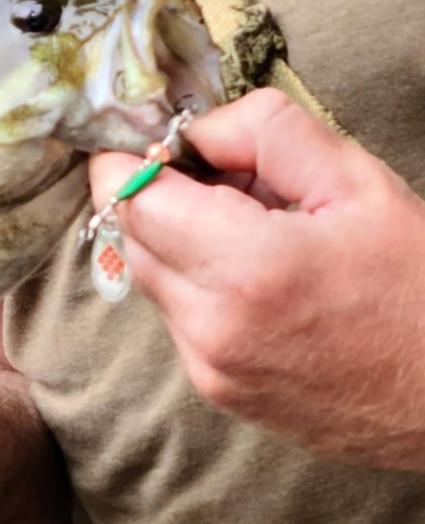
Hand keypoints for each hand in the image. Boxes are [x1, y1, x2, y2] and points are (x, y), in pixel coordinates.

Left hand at [89, 88, 424, 469]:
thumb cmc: (423, 288)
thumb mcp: (359, 183)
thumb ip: (267, 135)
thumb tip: (194, 131)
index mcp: (246, 268)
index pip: (132, 202)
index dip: (127, 163)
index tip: (151, 142)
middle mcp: (210, 327)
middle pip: (133, 239)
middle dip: (158, 197)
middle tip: (221, 176)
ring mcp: (209, 368)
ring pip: (153, 280)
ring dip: (179, 241)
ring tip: (253, 228)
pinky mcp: (217, 392)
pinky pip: (179, 319)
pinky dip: (198, 286)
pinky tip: (259, 277)